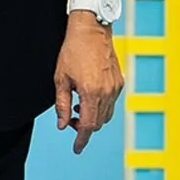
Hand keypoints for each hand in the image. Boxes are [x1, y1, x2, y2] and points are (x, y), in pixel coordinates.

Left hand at [54, 18, 123, 154]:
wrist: (91, 30)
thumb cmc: (72, 51)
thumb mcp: (60, 78)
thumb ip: (60, 104)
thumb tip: (61, 125)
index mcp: (90, 92)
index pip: (87, 126)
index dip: (81, 140)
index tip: (76, 149)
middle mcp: (107, 92)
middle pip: (97, 123)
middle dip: (83, 127)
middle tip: (68, 118)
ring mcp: (115, 87)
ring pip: (106, 115)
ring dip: (92, 117)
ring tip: (77, 105)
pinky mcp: (119, 81)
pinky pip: (111, 102)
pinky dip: (100, 106)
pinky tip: (87, 96)